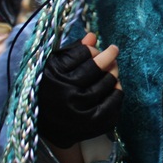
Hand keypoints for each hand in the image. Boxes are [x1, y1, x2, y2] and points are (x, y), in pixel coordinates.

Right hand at [37, 32, 121, 148]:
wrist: (45, 126)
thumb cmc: (49, 89)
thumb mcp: (53, 67)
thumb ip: (72, 51)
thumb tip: (93, 36)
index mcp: (54, 76)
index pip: (83, 53)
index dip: (91, 49)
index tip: (95, 48)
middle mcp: (67, 94)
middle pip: (99, 66)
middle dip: (108, 56)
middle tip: (113, 51)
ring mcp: (83, 111)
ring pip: (109, 81)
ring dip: (113, 72)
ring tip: (112, 69)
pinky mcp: (96, 123)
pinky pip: (116, 98)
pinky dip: (117, 89)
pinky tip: (114, 86)